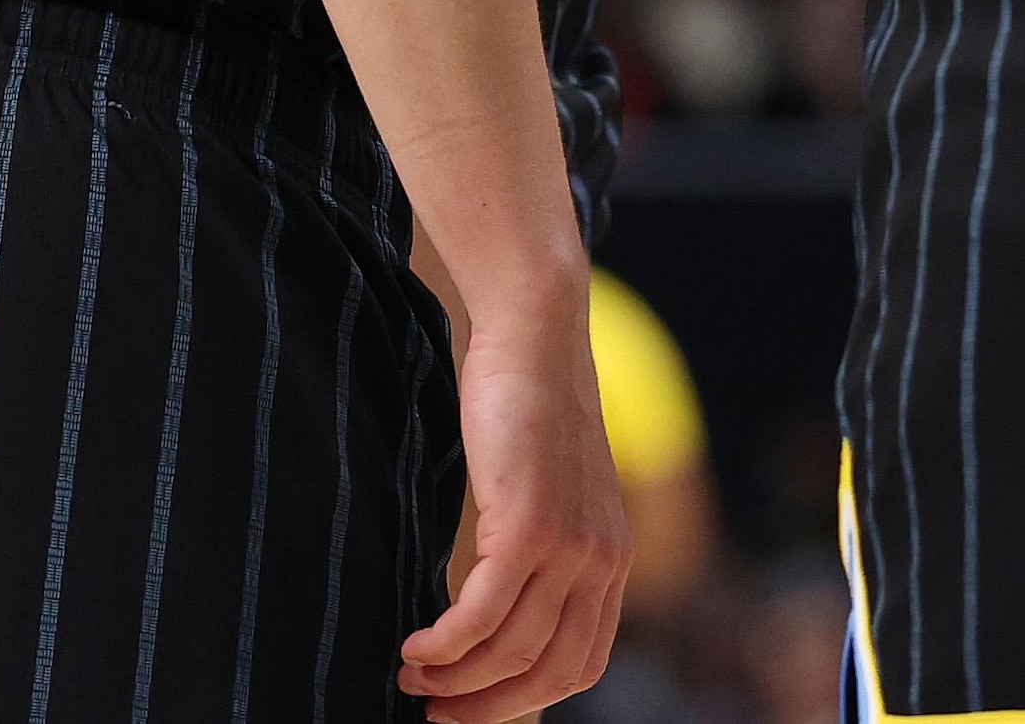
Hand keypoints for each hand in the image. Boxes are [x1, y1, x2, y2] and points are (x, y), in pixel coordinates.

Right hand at [398, 314, 627, 723]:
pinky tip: (416, 646)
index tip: (472, 707)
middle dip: (486, 706)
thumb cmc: (528, 411)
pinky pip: (484, 614)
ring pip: (512, 651)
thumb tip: (495, 613)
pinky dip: (445, 644)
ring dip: (455, 679)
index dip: (524, 699)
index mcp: (613, 560)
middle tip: (433, 711)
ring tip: (411, 675)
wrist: (537, 337)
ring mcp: (571, 546)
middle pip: (550, 673)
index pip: (581, 664)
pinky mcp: (530, 526)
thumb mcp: (548, 493)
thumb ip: (541, 552)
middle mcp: (603, 561)